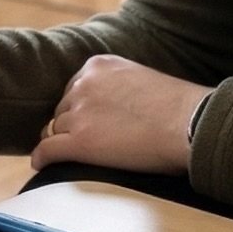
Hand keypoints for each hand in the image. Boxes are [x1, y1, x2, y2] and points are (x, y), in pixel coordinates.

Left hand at [31, 55, 209, 174]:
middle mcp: (83, 84)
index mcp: (98, 66)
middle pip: (62, 110)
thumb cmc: (179, 108)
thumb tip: (110, 110)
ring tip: (76, 157)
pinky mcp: (80, 142)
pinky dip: (42, 158)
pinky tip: (42, 165)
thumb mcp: (141, 79)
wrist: (191, 124)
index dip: (81, 109)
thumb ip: (118, 88)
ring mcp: (79, 113)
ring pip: (55, 131)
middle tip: (92, 142)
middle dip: (73, 126)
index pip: (74, 89)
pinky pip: (46, 150)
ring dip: (64, 143)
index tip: (90, 122)